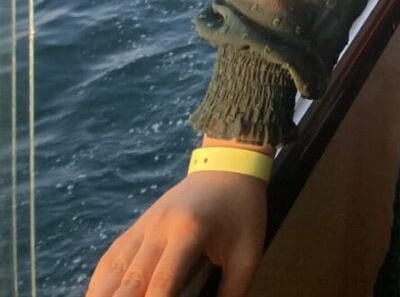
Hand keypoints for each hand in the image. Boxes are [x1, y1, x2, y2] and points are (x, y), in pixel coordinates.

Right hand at [86, 172, 266, 296]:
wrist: (229, 165)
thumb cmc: (243, 210)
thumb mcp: (248, 251)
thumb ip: (232, 291)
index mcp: (188, 231)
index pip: (162, 283)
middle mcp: (158, 227)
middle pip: (129, 281)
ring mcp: (143, 225)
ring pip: (111, 271)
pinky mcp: (137, 226)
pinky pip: (110, 260)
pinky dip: (100, 285)